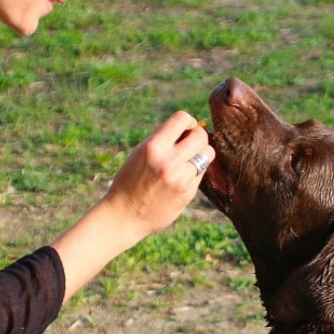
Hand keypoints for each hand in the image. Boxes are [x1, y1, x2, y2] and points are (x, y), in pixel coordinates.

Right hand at [103, 111, 212, 239]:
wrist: (126, 215)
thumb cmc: (130, 181)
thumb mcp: (139, 154)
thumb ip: (162, 140)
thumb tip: (189, 128)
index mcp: (153, 147)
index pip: (182, 119)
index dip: (188, 121)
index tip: (185, 128)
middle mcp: (168, 162)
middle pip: (200, 135)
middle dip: (197, 136)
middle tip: (189, 143)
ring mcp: (181, 178)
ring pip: (207, 153)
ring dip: (201, 152)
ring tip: (189, 158)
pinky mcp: (188, 192)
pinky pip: (202, 171)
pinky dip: (196, 170)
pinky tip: (183, 176)